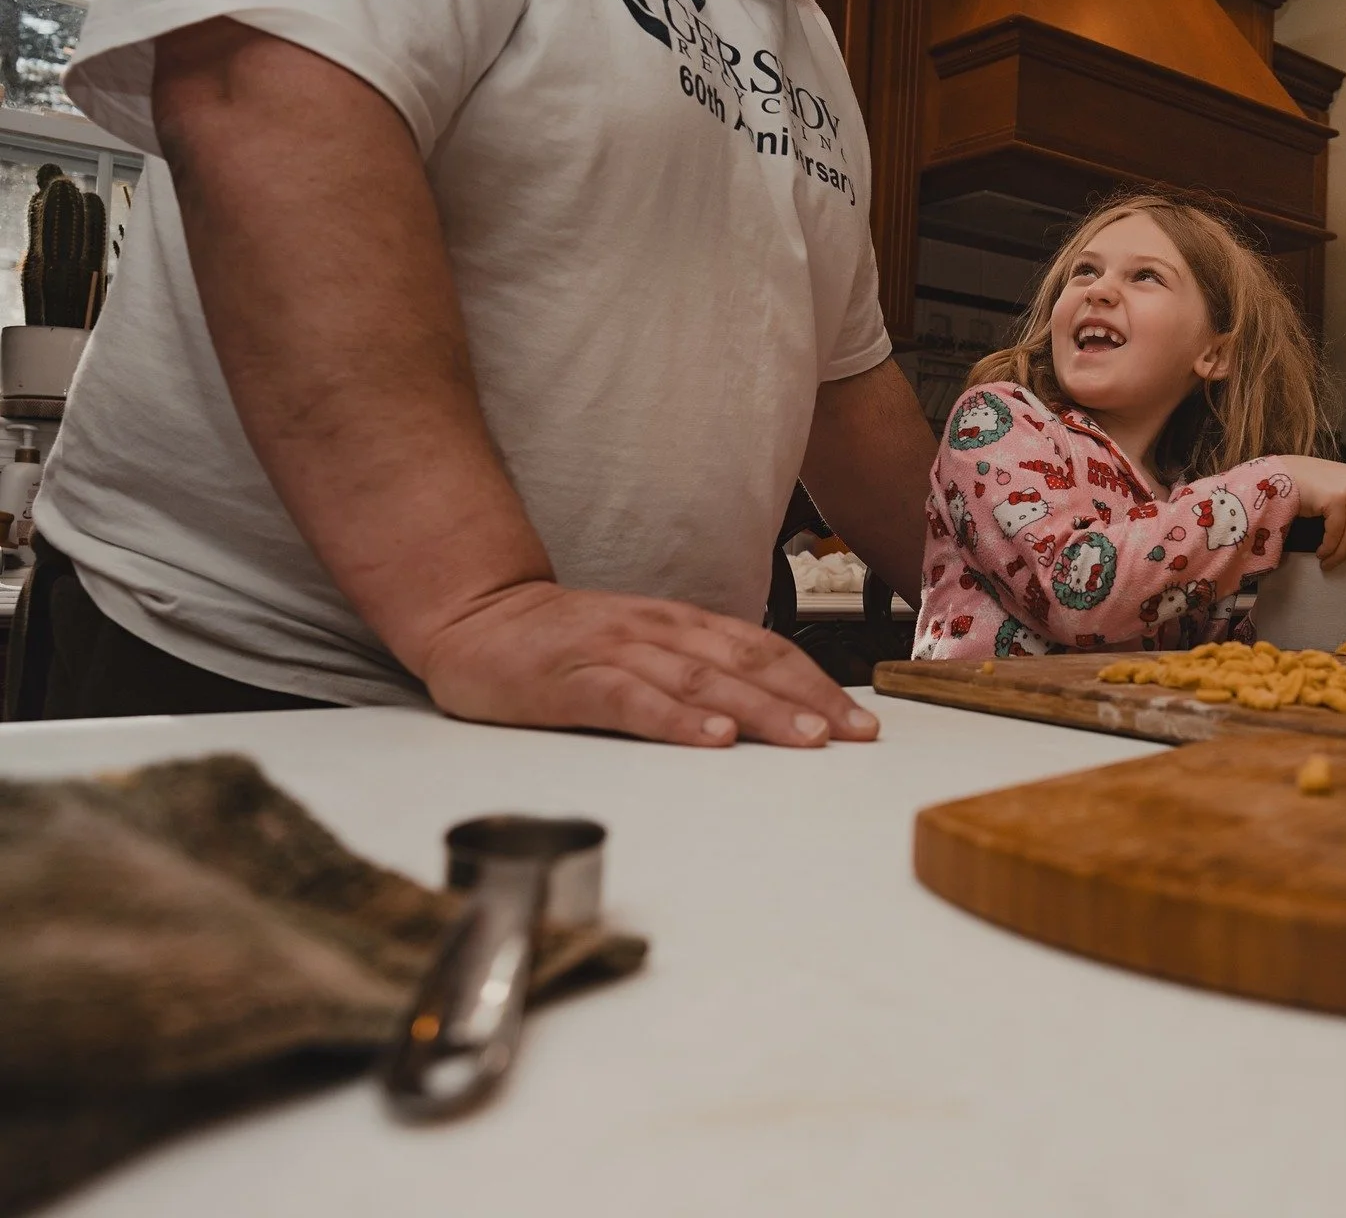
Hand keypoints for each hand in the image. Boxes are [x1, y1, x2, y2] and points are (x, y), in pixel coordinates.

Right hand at [416, 581, 879, 747]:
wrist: (474, 616)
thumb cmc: (564, 643)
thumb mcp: (642, 646)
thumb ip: (696, 669)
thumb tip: (770, 705)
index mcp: (679, 625)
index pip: (764, 650)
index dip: (816, 683)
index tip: (860, 721)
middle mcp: (657, 632)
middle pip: (745, 666)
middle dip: (806, 700)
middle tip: (852, 735)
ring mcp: (613, 653)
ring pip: (700, 682)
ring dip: (759, 710)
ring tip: (805, 738)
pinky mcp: (570, 681)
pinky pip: (631, 701)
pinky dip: (676, 720)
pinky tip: (712, 739)